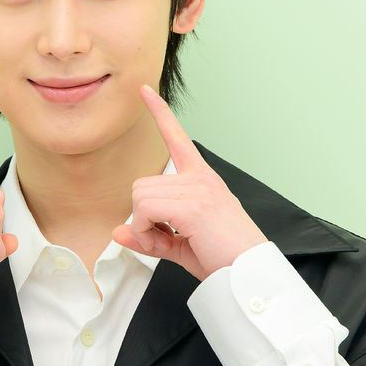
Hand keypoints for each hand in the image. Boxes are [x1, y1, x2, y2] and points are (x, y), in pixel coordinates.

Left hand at [110, 85, 267, 281]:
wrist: (247, 274)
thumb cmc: (221, 259)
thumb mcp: (179, 245)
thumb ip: (149, 236)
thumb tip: (118, 231)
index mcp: (202, 180)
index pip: (177, 139)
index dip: (160, 113)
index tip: (144, 91)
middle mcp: (200, 178)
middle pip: (141, 185)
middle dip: (142, 217)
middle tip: (163, 238)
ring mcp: (198, 189)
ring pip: (139, 197)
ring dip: (143, 226)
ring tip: (170, 240)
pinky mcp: (194, 206)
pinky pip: (145, 211)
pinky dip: (145, 231)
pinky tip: (169, 239)